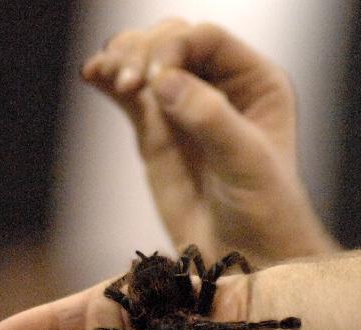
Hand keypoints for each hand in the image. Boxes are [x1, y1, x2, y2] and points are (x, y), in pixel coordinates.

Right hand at [81, 19, 335, 263]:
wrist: (247, 259)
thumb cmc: (266, 213)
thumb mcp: (247, 163)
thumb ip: (211, 118)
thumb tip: (165, 81)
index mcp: (256, 83)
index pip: (207, 40)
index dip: (176, 48)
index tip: (157, 80)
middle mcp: (221, 86)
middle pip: (172, 40)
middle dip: (145, 51)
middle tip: (131, 83)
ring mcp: (185, 106)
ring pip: (146, 59)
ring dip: (122, 59)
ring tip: (111, 78)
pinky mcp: (156, 129)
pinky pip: (127, 91)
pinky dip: (108, 78)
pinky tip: (93, 76)